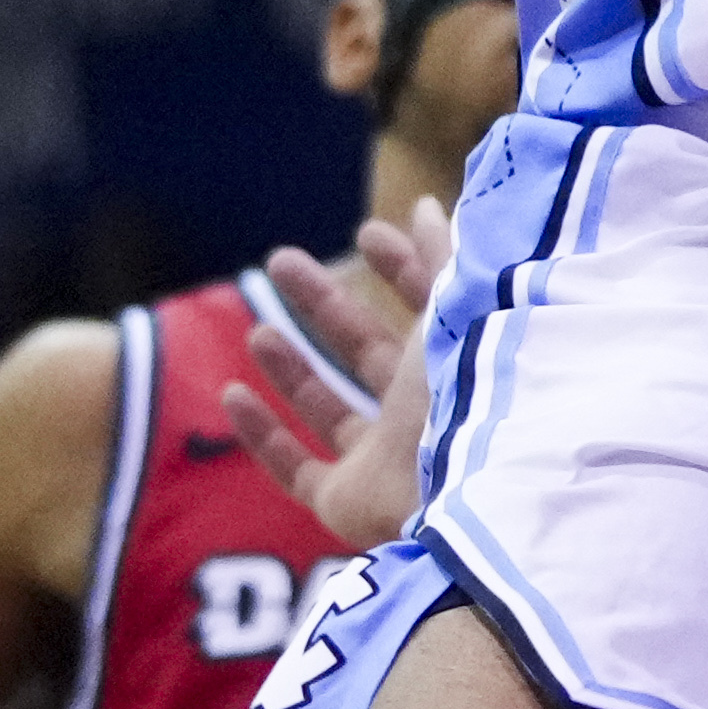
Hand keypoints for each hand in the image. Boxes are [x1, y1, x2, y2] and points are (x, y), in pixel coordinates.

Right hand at [225, 203, 444, 549]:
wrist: (471, 490)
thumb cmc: (476, 391)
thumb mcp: (460, 307)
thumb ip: (445, 256)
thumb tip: (429, 205)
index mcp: (460, 363)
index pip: (429, 307)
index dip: (402, 267)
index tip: (368, 233)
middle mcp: (422, 412)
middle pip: (367, 352)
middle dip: (325, 304)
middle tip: (280, 259)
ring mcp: (385, 460)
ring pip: (332, 410)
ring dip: (293, 369)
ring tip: (259, 328)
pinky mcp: (350, 503)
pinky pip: (297, 470)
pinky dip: (263, 436)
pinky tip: (231, 394)